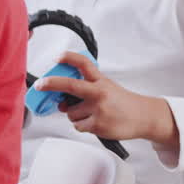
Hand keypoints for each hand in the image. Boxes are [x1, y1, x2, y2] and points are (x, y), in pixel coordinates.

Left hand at [34, 52, 175, 143]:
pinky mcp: (98, 125)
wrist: (143, 117)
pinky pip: (78, 126)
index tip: (57, 57)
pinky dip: (83, 126)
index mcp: (101, 81)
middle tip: (40, 85)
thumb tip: (61, 102)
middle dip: (51, 84)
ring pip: (71, 112)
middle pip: (70, 85)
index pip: (84, 64)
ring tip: (92, 114)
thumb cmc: (122, 102)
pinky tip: (96, 122)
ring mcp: (98, 109)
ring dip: (75, 115)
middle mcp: (99, 92)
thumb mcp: (106, 88)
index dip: (69, 58)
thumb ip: (84, 91)